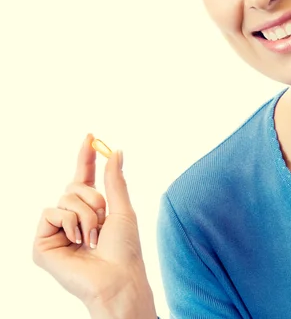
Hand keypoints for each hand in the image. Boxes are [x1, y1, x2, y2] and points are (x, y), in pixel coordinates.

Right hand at [32, 134, 156, 316]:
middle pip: (74, 186)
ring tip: (92, 237)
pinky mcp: (43, 244)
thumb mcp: (122, 208)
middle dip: (93, 197)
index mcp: (92, 209)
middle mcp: (72, 218)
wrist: (117, 278)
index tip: (91, 135)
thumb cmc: (124, 249)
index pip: (85, 177)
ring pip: (64, 198)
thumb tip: (115, 150)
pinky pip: (50, 212)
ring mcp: (57, 231)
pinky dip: (67, 222)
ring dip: (85, 214)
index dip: (86, 157)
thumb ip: (114, 179)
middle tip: (103, 217)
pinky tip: (76, 241)